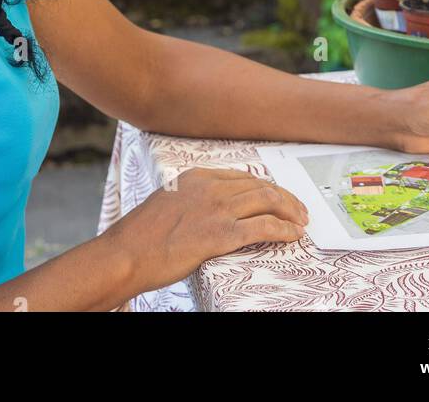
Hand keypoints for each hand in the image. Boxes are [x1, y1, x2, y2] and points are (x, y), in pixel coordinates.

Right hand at [107, 166, 308, 296]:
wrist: (127, 253)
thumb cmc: (140, 236)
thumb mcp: (166, 203)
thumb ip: (190, 201)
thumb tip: (205, 211)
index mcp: (196, 177)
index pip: (243, 176)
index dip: (266, 186)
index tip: (278, 196)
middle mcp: (210, 187)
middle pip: (260, 186)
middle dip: (285, 198)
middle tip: (299, 210)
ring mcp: (216, 209)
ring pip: (267, 201)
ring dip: (290, 211)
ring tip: (301, 222)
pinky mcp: (220, 234)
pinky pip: (263, 227)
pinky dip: (284, 229)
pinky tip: (293, 235)